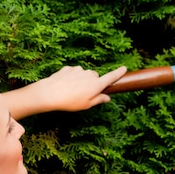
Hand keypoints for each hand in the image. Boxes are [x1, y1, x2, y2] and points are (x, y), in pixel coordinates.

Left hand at [4, 66, 126, 118]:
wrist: (49, 93)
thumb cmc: (70, 102)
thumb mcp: (87, 105)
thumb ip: (99, 100)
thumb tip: (107, 97)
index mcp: (96, 84)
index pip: (111, 77)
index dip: (119, 73)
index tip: (124, 68)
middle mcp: (90, 74)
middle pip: (95, 77)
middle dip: (92, 83)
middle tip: (84, 94)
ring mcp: (79, 70)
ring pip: (84, 74)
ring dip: (81, 81)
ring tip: (72, 92)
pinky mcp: (69, 68)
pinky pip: (73, 72)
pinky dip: (71, 78)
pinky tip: (65, 86)